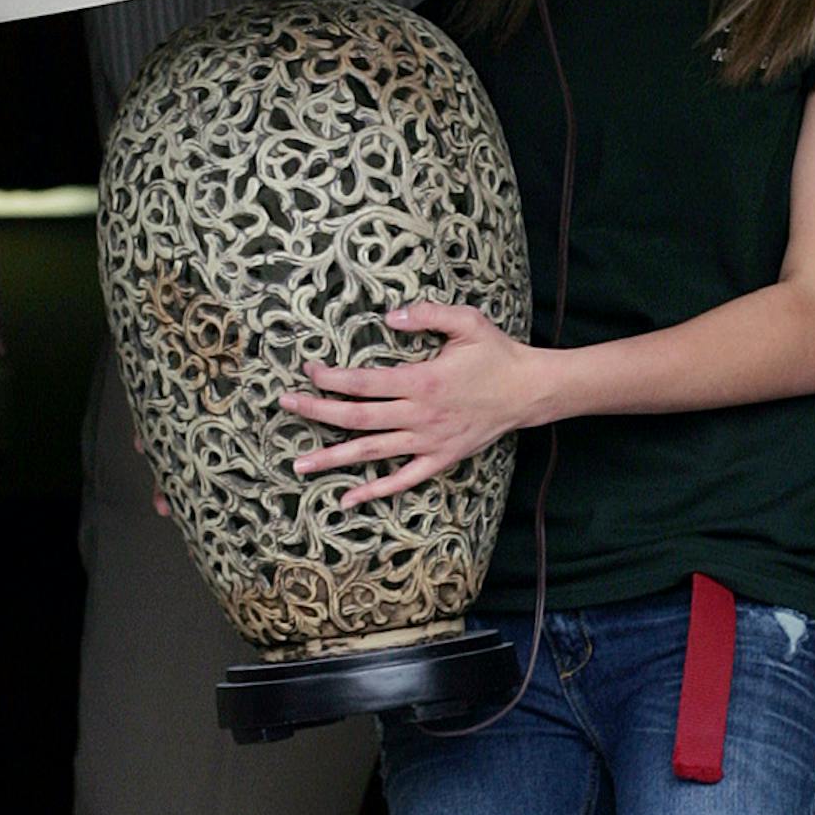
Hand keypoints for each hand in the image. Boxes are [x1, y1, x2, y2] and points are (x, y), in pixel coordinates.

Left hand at [282, 303, 541, 506]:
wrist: (529, 391)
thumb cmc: (496, 354)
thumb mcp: (466, 322)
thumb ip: (427, 315)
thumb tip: (389, 316)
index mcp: (421, 381)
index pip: (364, 382)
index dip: (331, 378)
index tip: (310, 371)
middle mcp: (419, 415)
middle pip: (357, 418)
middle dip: (317, 412)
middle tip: (286, 406)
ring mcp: (428, 442)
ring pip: (372, 453)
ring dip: (333, 458)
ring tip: (299, 465)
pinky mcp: (440, 459)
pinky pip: (402, 480)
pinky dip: (374, 492)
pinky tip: (347, 499)